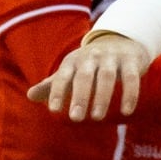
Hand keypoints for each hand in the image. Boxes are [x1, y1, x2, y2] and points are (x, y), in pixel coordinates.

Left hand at [29, 33, 151, 120]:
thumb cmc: (89, 64)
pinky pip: (130, 78)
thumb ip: (52, 85)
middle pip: (84, 76)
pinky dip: (129, 94)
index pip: (63, 76)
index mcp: (73, 61)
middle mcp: (91, 57)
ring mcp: (112, 58)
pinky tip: (126, 112)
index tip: (54, 110)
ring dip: (101, 97)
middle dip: (80, 97)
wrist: (121, 41)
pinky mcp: (131, 61)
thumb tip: (30, 96)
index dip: (58, 92)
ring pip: (106, 77)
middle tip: (75, 118)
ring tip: (96, 117)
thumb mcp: (70, 71)